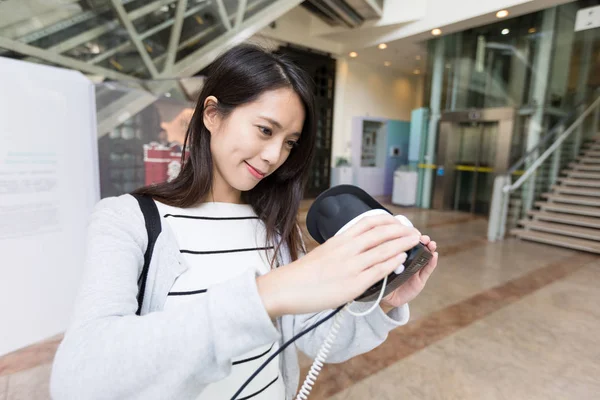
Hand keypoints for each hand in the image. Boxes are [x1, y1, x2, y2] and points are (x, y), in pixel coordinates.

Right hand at [257, 214, 421, 316]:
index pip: (369, 222)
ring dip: (403, 244)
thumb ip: (342, 247)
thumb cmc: (304, 273)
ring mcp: (351, 266)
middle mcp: (347, 249)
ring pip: (384, 250)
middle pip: (381, 233)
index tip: (400, 222)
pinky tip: (402, 259)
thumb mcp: (324, 251)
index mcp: (339, 239)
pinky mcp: (353, 284)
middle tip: (415, 232)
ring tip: (415, 242)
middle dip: (402, 231)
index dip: (388, 221)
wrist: (287, 287)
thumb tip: (359, 246)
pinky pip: (378, 270)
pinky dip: (393, 262)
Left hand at [380, 235, 437, 308]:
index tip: (410, 231)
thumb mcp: (378, 268)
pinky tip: (434, 255)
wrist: (386, 298)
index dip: (407, 236)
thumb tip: (378, 248)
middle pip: (415, 248)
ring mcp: (414, 269)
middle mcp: (406, 261)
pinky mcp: (420, 280)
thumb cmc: (381, 281)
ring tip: (430, 244)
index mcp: (396, 256)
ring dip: (428, 249)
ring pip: (423, 257)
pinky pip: (427, 270)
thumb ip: (380, 261)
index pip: (403, 243)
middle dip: (420, 240)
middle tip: (422, 238)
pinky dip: (432, 262)